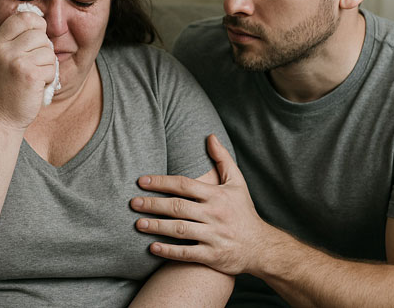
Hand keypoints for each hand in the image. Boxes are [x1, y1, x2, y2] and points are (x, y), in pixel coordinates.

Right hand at [0, 11, 56, 130]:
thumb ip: (12, 41)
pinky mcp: (30, 75)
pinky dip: (48, 79)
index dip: (36, 23)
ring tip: (33, 78)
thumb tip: (37, 19)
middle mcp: (3, 49)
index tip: (38, 36)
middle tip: (35, 66)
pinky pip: (51, 67)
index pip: (22, 17)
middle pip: (40, 34)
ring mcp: (16, 61)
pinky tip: (36, 87)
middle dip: (44, 50)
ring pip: (48, 51)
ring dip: (47, 66)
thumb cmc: (2, 91)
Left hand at [131, 135, 266, 274]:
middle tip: (133, 202)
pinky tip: (152, 247)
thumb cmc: (244, 212)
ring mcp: (213, 236)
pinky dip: (169, 251)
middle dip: (153, 204)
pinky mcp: (212, 256)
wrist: (261, 247)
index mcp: (217, 195)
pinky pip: (187, 254)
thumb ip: (222, 159)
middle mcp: (214, 215)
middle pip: (177, 207)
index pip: (184, 185)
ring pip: (179, 230)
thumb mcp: (237, 182)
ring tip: (138, 224)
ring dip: (157, 227)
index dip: (161, 182)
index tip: (142, 181)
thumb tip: (210, 136)